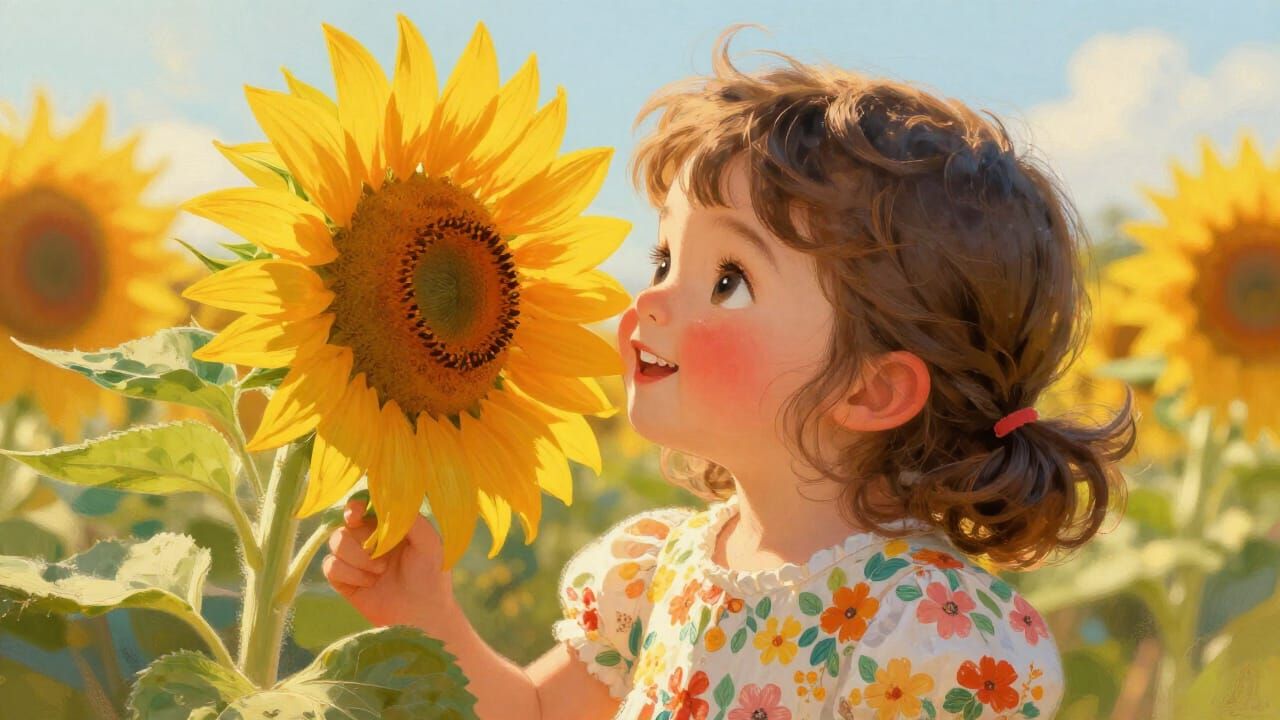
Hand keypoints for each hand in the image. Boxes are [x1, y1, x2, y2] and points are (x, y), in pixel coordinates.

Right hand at [322, 499, 455, 628]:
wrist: (421, 614)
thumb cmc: (431, 575)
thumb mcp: (429, 542)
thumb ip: (410, 518)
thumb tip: (387, 500)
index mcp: (387, 525)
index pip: (361, 506)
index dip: (354, 506)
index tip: (356, 514)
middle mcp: (368, 538)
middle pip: (345, 524)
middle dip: (362, 540)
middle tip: (382, 556)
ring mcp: (354, 559)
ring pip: (335, 543)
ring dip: (358, 558)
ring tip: (380, 572)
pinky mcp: (343, 580)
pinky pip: (330, 566)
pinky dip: (350, 574)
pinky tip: (369, 584)